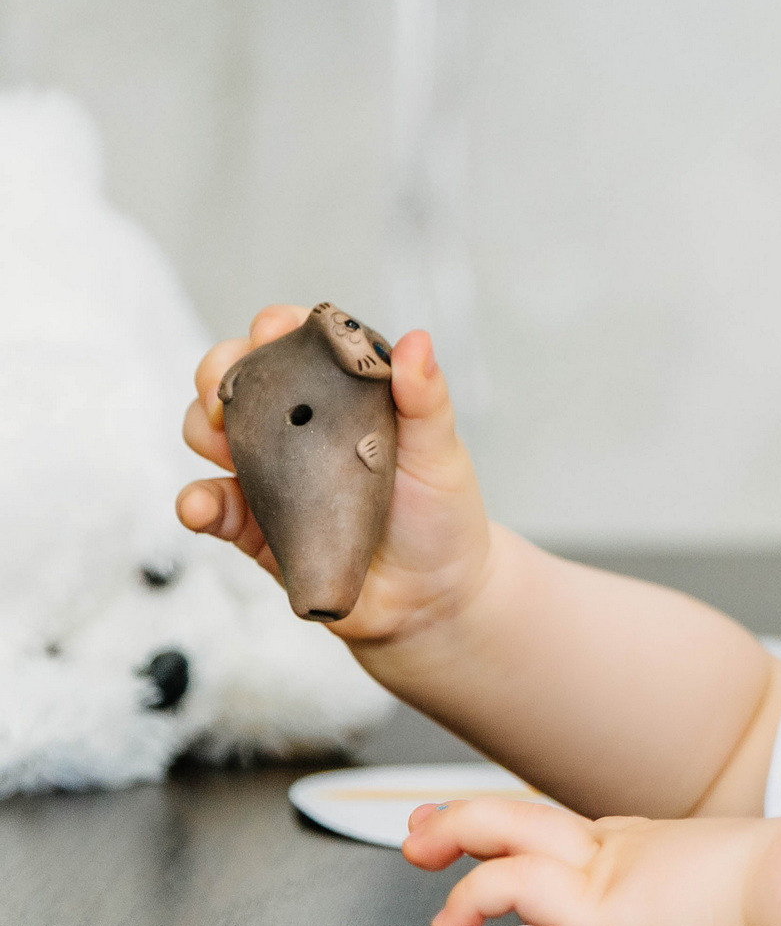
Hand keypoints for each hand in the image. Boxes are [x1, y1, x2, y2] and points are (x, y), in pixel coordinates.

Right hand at [175, 304, 493, 643]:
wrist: (433, 598)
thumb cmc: (440, 515)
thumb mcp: (440, 453)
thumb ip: (426, 400)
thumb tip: (417, 342)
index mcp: (340, 394)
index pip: (295, 343)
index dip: (275, 327)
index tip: (273, 331)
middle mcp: (297, 425)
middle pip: (236, 377)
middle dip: (220, 370)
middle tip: (229, 388)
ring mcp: (269, 472)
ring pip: (207, 431)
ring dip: (201, 427)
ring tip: (221, 440)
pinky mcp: (251, 525)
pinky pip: (208, 506)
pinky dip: (195, 503)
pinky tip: (203, 507)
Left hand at [403, 798, 780, 925]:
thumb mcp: (762, 900)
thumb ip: (736, 910)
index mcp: (665, 848)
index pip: (581, 833)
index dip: (530, 832)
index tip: (499, 835)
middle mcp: (630, 849)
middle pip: (532, 815)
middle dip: (469, 816)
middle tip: (424, 824)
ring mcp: (610, 873)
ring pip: (505, 829)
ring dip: (451, 836)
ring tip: (417, 856)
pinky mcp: (597, 911)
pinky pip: (511, 884)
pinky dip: (470, 894)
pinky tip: (453, 922)